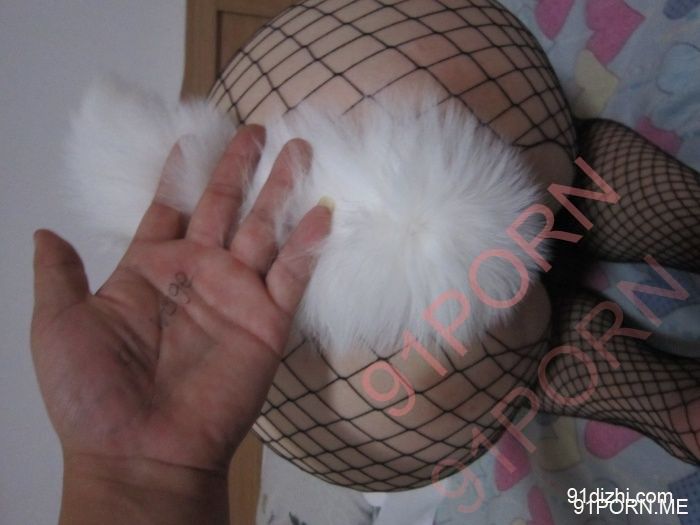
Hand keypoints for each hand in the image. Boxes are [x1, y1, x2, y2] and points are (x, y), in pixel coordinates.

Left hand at [30, 125, 331, 523]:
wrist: (140, 453)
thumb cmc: (93, 394)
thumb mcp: (59, 327)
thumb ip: (58, 276)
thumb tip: (44, 231)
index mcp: (150, 267)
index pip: (170, 206)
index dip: (182, 172)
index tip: (196, 136)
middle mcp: (198, 273)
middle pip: (225, 206)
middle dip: (242, 167)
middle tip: (262, 129)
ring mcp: (236, 294)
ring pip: (264, 228)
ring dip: (282, 189)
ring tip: (299, 149)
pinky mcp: (267, 321)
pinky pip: (292, 273)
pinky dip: (309, 242)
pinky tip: (322, 209)